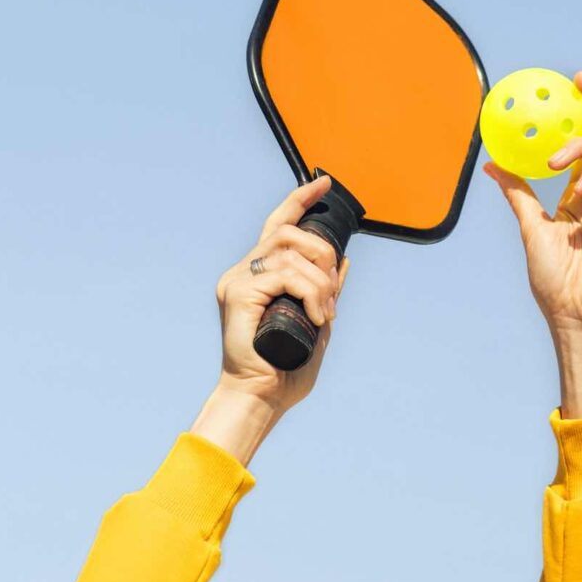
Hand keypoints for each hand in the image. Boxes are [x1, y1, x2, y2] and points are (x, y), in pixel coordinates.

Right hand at [192, 176, 348, 462]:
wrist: (262, 397)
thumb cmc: (285, 367)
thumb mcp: (317, 320)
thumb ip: (325, 292)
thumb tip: (344, 261)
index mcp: (258, 276)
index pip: (278, 225)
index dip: (299, 200)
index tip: (322, 183)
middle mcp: (243, 272)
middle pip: (287, 232)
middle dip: (321, 251)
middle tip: (333, 292)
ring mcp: (237, 282)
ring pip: (289, 252)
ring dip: (319, 280)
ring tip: (326, 312)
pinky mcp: (237, 294)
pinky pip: (284, 275)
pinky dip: (310, 292)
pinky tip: (318, 316)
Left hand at [485, 71, 581, 416]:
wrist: (574, 313)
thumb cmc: (554, 280)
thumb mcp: (529, 227)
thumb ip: (518, 194)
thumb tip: (492, 163)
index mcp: (578, 196)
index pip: (581, 147)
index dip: (576, 118)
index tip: (562, 90)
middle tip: (580, 80)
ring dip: (580, 145)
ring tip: (553, 156)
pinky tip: (575, 175)